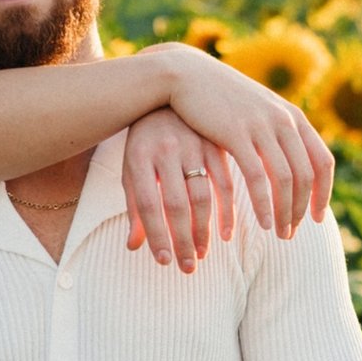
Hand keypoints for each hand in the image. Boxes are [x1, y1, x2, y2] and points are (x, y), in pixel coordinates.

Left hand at [121, 109, 232, 271]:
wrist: (168, 92)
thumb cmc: (145, 142)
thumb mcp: (132, 169)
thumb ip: (134, 206)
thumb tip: (134, 246)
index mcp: (138, 157)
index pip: (144, 203)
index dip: (155, 234)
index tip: (164, 261)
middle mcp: (166, 151)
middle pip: (175, 203)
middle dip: (183, 240)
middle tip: (188, 268)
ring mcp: (194, 145)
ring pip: (203, 195)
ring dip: (206, 230)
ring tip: (204, 254)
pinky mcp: (217, 143)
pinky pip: (226, 181)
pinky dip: (228, 210)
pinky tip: (226, 232)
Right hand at [144, 43, 334, 238]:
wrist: (185, 75)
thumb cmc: (217, 97)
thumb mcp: (254, 110)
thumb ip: (273, 130)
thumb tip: (286, 155)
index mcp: (292, 117)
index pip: (322, 161)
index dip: (323, 192)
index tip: (315, 217)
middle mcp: (284, 121)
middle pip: (306, 174)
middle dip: (301, 208)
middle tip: (292, 233)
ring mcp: (261, 126)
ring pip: (286, 178)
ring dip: (285, 210)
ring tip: (279, 233)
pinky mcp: (236, 134)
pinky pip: (258, 176)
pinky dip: (263, 202)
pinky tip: (260, 221)